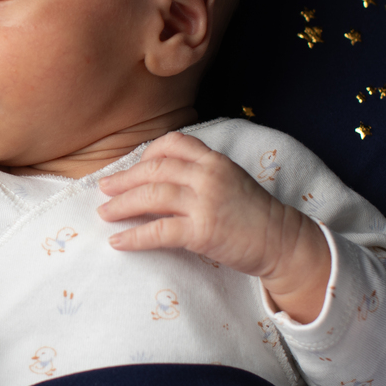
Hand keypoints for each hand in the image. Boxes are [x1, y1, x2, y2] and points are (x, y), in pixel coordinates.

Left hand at [96, 131, 330, 322]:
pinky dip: (133, 237)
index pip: (172, 143)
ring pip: (151, 195)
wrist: (283, 242)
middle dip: (123, 179)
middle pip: (154, 169)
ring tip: (104, 213)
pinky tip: (117, 242)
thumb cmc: (253, 215)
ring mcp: (206, 202)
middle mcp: (208, 175)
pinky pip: (158, 231)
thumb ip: (200, 174)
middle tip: (103, 189)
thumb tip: (160, 179)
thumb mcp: (229, 180)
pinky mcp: (203, 231)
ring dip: (122, 205)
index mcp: (214, 160)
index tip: (130, 168)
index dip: (145, 154)